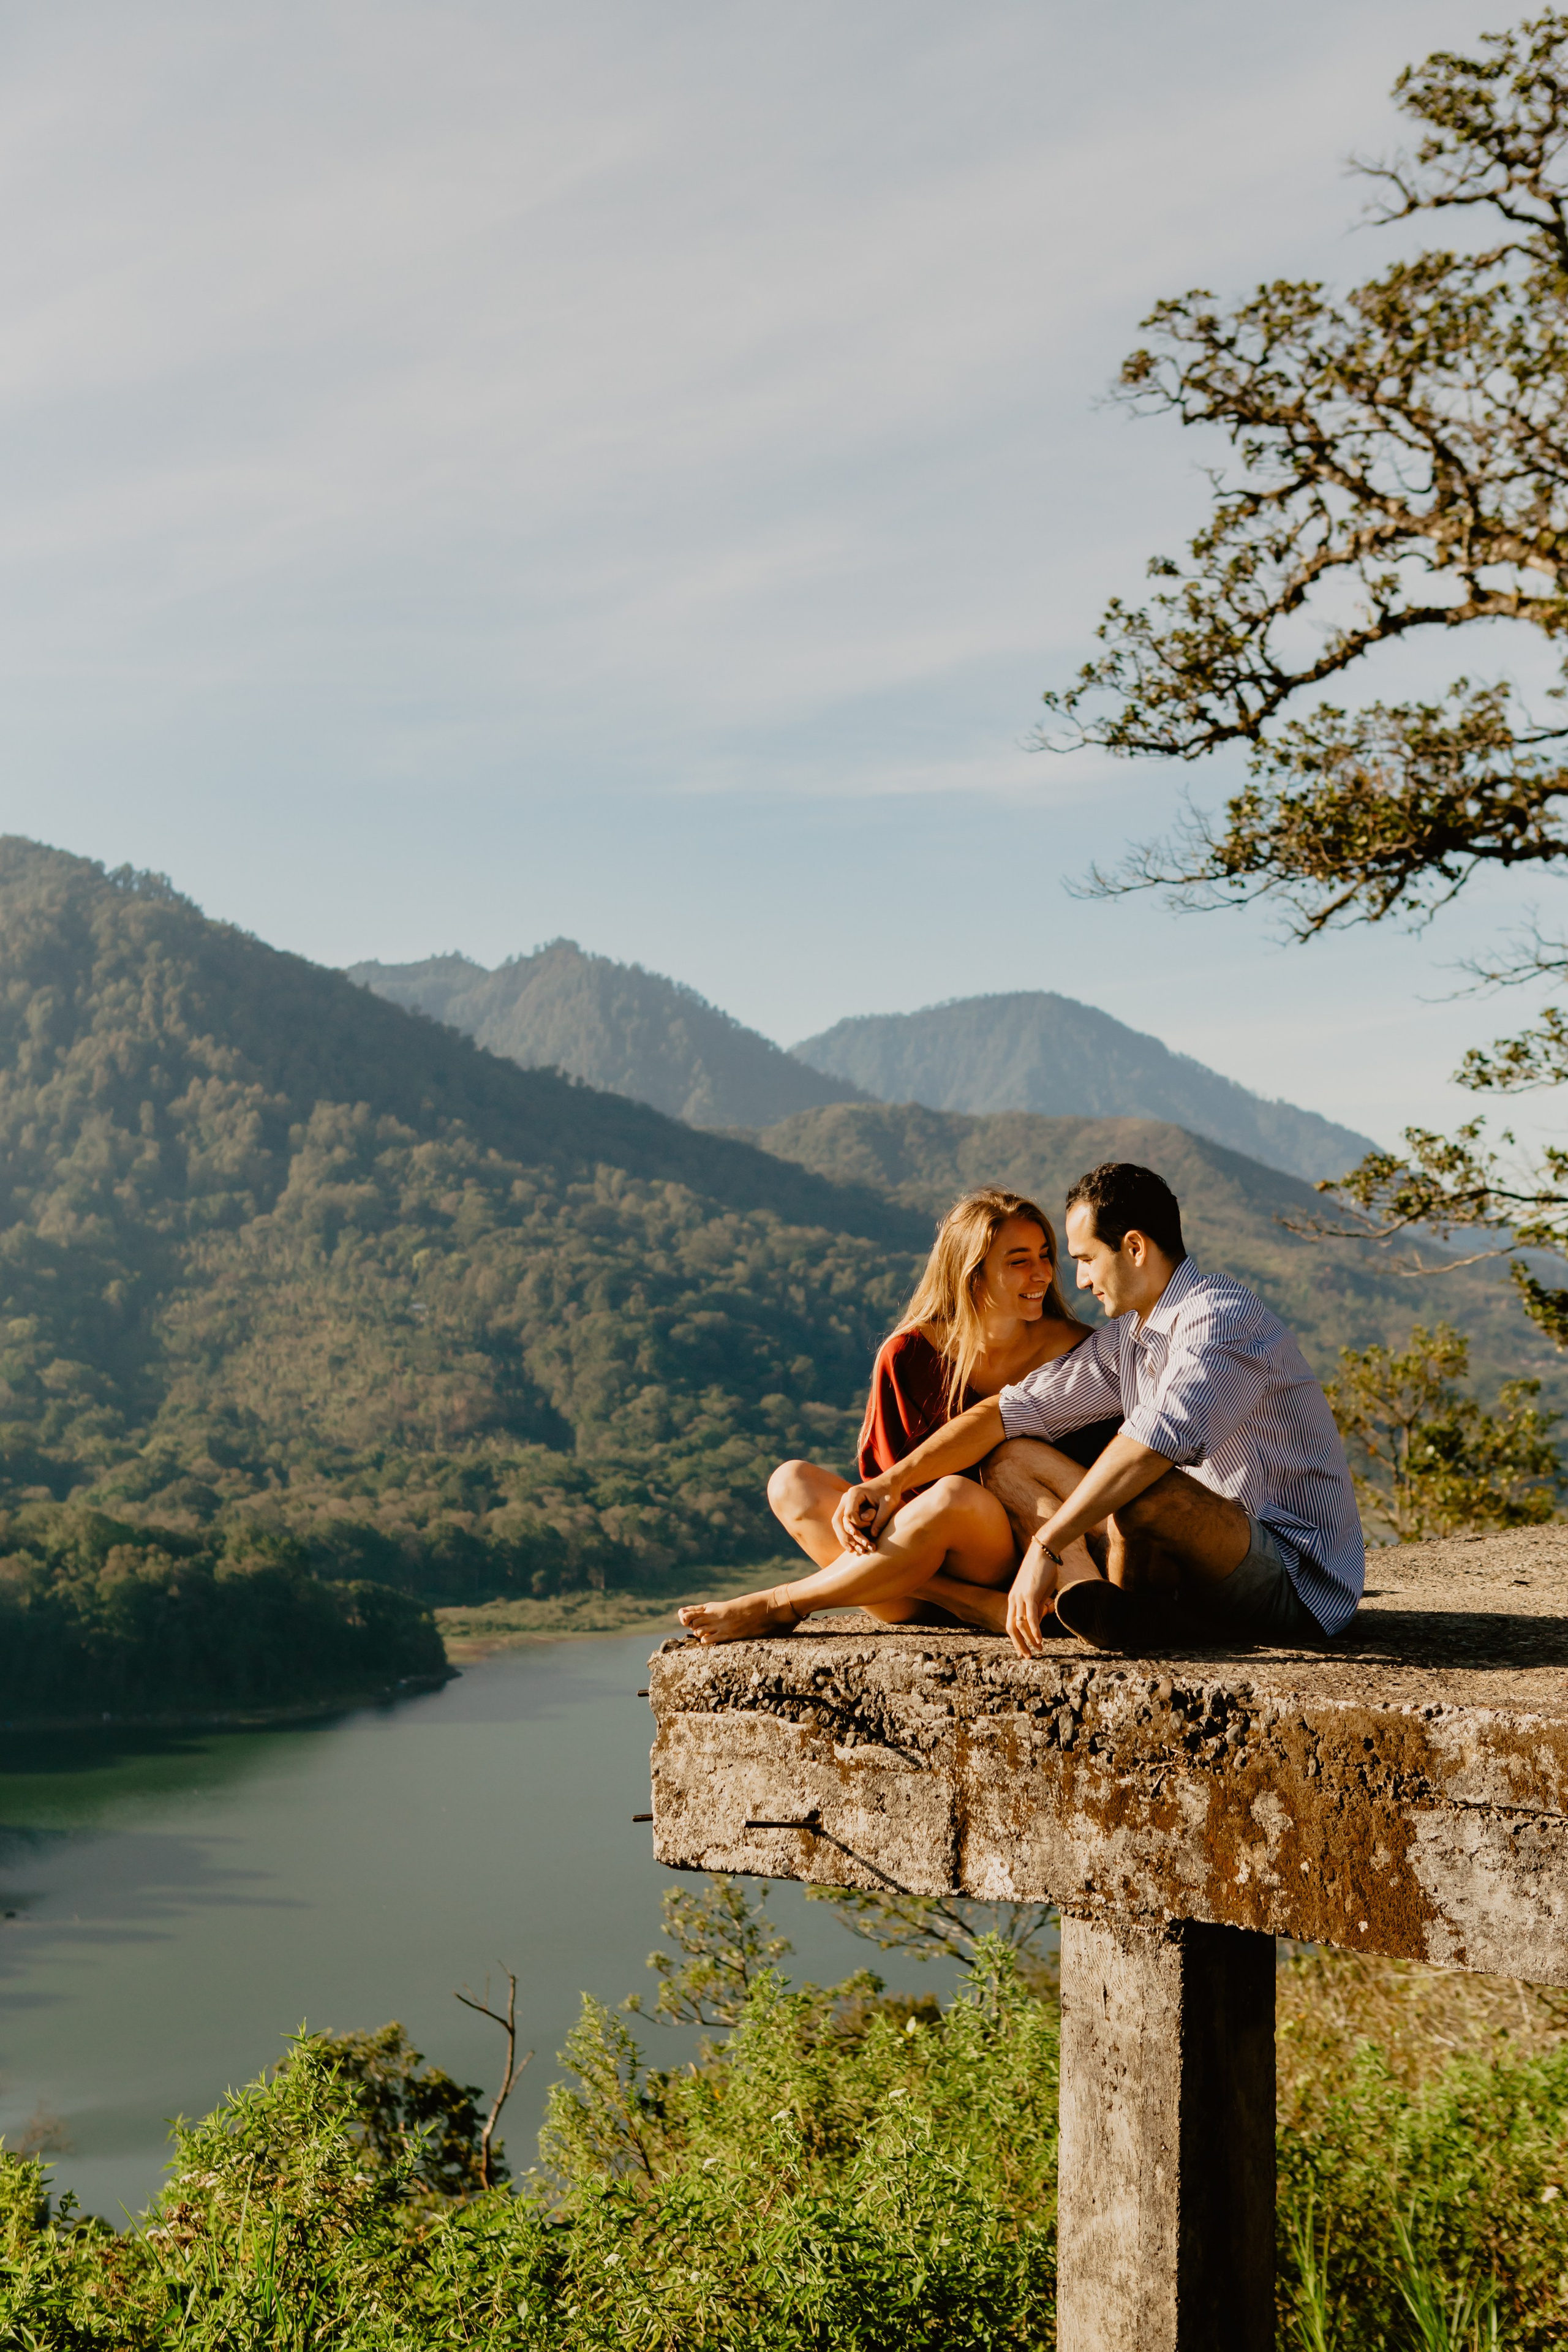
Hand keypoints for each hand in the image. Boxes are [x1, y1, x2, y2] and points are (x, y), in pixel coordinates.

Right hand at [832, 1477, 898, 1554]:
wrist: (889, 1483)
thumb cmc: (890, 1492)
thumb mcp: (889, 1504)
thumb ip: (881, 1519)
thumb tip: (873, 1535)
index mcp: (854, 1494)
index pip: (849, 1514)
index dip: (858, 1524)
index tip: (870, 1525)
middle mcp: (846, 1497)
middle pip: (837, 1520)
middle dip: (845, 1535)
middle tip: (855, 1548)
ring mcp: (845, 1503)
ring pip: (837, 1523)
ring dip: (843, 1537)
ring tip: (852, 1550)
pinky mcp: (848, 1508)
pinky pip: (841, 1523)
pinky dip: (845, 1534)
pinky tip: (852, 1546)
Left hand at [1006, 1539, 1057, 1659]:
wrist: (1043, 1552)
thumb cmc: (1042, 1570)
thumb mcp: (1038, 1592)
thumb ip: (1037, 1606)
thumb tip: (1039, 1619)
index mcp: (1014, 1599)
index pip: (1011, 1624)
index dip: (1016, 1639)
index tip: (1024, 1651)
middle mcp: (1013, 1600)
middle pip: (1012, 1628)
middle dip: (1019, 1644)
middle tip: (1028, 1657)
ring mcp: (1020, 1597)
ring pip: (1020, 1624)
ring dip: (1030, 1639)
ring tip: (1039, 1649)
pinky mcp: (1030, 1594)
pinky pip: (1030, 1616)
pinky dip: (1035, 1629)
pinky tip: (1040, 1639)